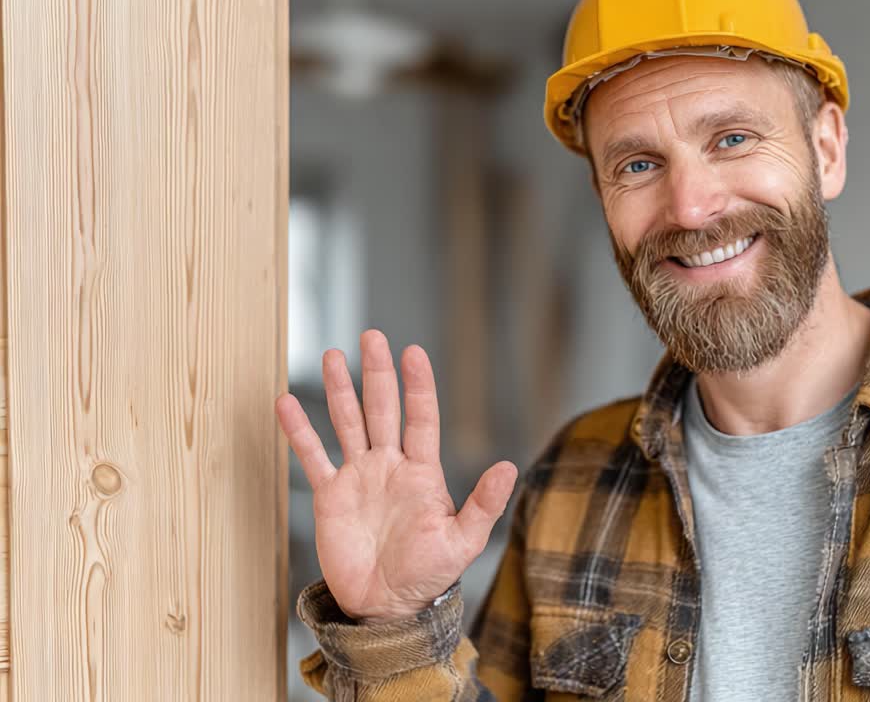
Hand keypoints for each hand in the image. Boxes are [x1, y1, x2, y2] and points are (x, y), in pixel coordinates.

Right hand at [275, 330, 517, 622]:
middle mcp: (390, 466)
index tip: (413, 352)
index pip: (421, 418)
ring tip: (334, 355)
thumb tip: (509, 466)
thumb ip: (484, 504)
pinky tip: (286, 402)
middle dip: (378, 373)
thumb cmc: (428, 576)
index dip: (418, 386)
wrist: (386, 607)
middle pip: (383, 409)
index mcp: (423, 473)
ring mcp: (359, 478)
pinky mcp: (330, 496)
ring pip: (348, 422)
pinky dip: (299, 431)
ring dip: (340, 390)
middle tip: (373, 337)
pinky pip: (312, 457)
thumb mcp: (463, 542)